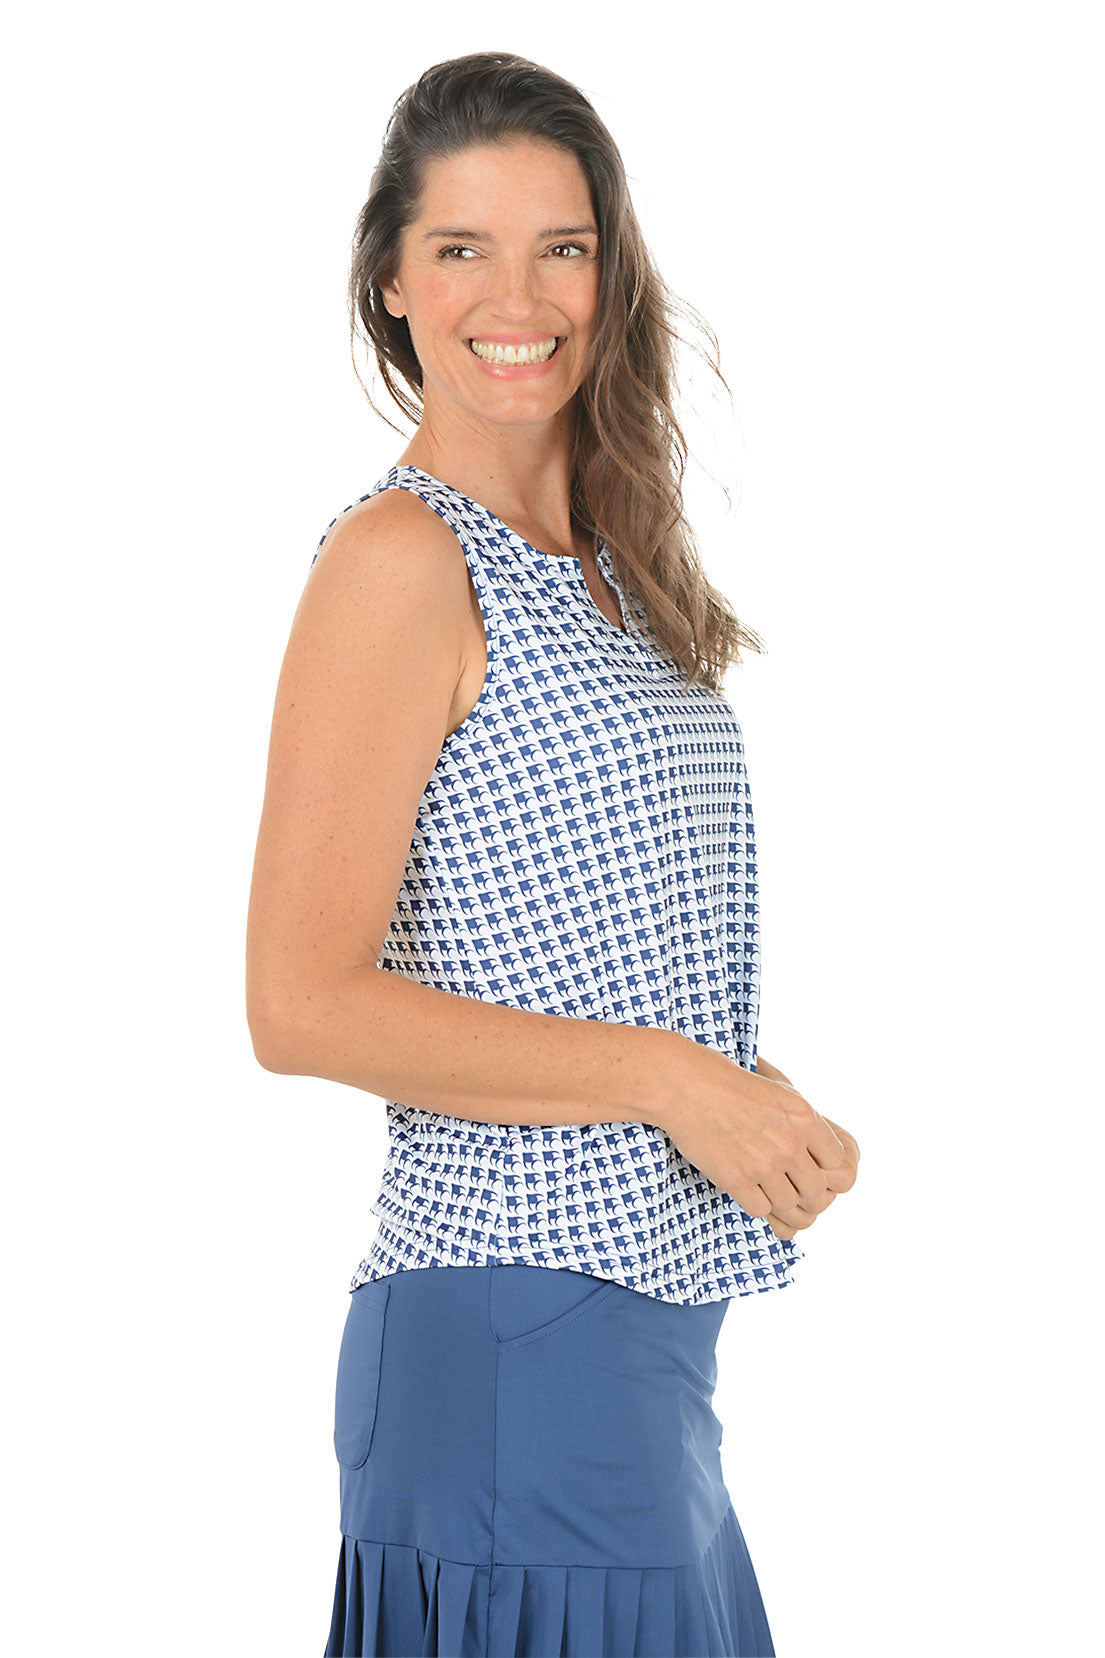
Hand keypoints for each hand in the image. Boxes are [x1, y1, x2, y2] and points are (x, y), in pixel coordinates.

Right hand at [658, 1040, 849, 1236]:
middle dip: (803, 1190)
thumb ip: (804, 1124)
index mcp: (804, 1117)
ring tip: (762, 1182)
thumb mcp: (779, 1092)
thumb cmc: (730, 1084)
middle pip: (815, 1190)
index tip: (806, 1164)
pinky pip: (759, 1209)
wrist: (684, 1084)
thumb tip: (825, 1159)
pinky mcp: (735, 1179)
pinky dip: (753, 1202)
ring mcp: (762, 1163)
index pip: (837, 1164)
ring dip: (777, 1197)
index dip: (822, 1167)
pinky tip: (744, 1184)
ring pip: (788, 1203)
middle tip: (786, 1181)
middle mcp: (788, 1142)